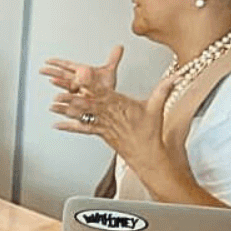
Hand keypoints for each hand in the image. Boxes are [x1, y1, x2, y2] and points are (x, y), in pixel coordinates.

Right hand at [40, 45, 123, 95]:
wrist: (106, 103)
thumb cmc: (105, 89)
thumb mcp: (109, 72)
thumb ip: (113, 59)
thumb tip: (119, 47)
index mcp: (82, 73)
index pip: (68, 65)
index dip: (58, 63)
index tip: (48, 60)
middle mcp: (77, 82)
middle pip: (62, 74)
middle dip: (52, 71)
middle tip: (43, 69)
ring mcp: (76, 92)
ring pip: (65, 86)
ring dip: (58, 83)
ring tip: (52, 81)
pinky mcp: (77, 101)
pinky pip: (69, 99)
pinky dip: (63, 99)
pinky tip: (57, 100)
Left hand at [51, 75, 177, 175]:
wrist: (147, 155)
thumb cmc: (150, 131)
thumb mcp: (157, 107)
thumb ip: (164, 89)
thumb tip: (177, 75)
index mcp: (122, 105)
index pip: (105, 92)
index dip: (93, 84)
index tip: (82, 76)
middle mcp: (110, 115)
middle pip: (89, 104)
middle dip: (74, 98)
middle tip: (59, 91)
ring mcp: (104, 125)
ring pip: (84, 116)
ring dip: (68, 110)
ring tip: (53, 104)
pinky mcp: (100, 133)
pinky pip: (83, 129)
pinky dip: (69, 127)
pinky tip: (56, 124)